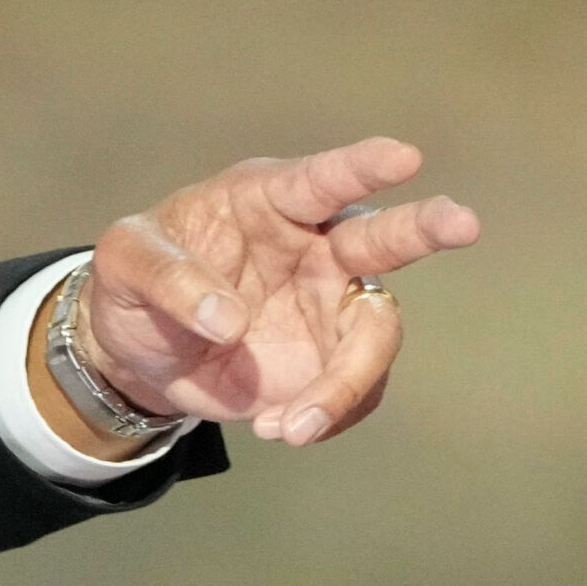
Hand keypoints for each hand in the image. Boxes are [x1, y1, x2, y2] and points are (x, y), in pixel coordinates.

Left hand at [78, 137, 480, 446]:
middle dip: (424, 227)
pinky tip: (277, 428)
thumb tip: (226, 318)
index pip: (319, 179)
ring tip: (293, 426)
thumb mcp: (122, 263)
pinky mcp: (328, 362)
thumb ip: (167, 277)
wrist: (136, 350)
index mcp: (266, 202)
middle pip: (383, 237)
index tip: (402, 156)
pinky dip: (328, 414)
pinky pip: (357, 388)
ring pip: (376, 332)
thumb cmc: (134, 283)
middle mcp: (314, 247)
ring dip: (348, 381)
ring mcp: (329, 306)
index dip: (360, 167)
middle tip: (463, 222)